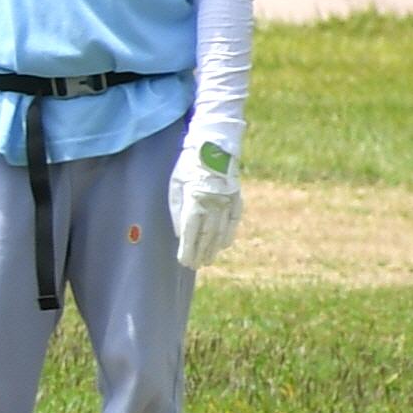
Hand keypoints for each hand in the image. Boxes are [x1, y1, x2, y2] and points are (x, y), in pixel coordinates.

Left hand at [171, 143, 242, 268]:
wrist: (214, 147)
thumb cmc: (188, 166)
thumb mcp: (175, 185)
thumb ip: (178, 209)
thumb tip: (180, 232)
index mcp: (195, 201)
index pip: (190, 232)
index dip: (188, 249)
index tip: (184, 261)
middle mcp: (213, 205)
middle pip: (206, 235)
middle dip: (200, 252)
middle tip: (195, 265)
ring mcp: (228, 202)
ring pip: (220, 231)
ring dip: (213, 247)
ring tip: (207, 260)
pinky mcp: (237, 198)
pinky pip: (234, 220)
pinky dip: (229, 233)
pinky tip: (224, 244)